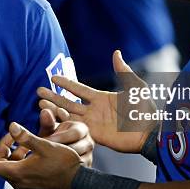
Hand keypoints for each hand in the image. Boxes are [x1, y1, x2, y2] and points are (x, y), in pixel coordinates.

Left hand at [0, 122, 82, 188]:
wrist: (79, 184)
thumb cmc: (64, 163)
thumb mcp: (46, 145)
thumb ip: (27, 136)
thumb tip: (11, 126)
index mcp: (16, 172)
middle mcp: (17, 182)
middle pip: (0, 164)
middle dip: (3, 147)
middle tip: (13, 134)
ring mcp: (24, 188)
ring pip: (10, 168)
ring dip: (14, 155)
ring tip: (26, 142)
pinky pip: (19, 174)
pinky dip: (21, 162)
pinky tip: (33, 153)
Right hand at [37, 50, 155, 153]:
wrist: (150, 132)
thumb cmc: (145, 110)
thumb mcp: (134, 87)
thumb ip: (123, 71)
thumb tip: (116, 52)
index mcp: (101, 98)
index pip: (79, 89)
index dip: (66, 83)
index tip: (52, 76)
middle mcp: (94, 110)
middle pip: (69, 102)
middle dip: (54, 96)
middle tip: (38, 91)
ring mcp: (93, 124)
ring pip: (69, 115)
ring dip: (54, 109)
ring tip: (40, 103)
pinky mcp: (94, 136)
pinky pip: (75, 129)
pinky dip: (63, 124)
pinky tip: (51, 120)